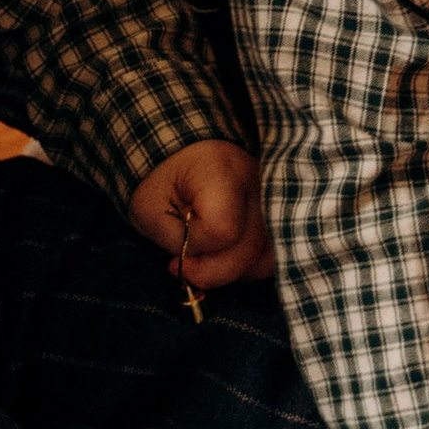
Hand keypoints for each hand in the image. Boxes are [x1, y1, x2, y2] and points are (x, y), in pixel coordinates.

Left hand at [129, 138, 273, 291]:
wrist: (181, 156)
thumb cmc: (162, 181)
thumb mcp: (150, 209)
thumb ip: (178, 240)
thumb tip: (201, 267)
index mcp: (221, 170)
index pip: (222, 227)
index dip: (196, 245)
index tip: (175, 245)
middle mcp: (258, 182)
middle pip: (249, 247)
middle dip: (211, 269)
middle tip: (183, 265)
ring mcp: (274, 200)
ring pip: (267, 257)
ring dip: (232, 272)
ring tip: (205, 263)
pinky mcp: (278, 217)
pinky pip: (272, 256)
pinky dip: (247, 269)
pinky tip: (222, 262)